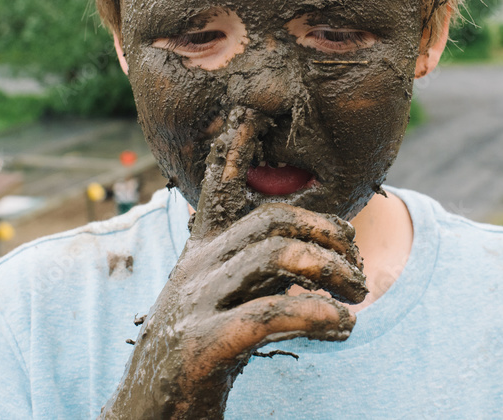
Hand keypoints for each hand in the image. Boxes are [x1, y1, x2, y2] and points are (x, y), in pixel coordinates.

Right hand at [99, 107, 367, 419]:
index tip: (248, 113)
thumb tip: (309, 257)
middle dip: (326, 234)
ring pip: (273, 257)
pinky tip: (342, 328)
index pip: (217, 192)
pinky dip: (316, 316)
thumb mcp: (220, 305)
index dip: (233, 152)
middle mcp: (195, 270)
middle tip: (357, 269)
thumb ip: (253, 275)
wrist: (145, 416)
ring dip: (329, 273)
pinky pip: (270, 314)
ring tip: (356, 298)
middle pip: (270, 220)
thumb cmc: (195, 360)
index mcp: (200, 256)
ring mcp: (195, 304)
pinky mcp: (200, 345)